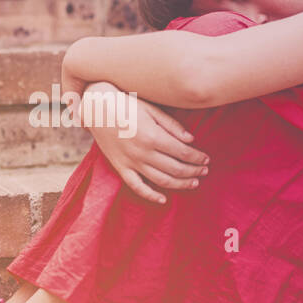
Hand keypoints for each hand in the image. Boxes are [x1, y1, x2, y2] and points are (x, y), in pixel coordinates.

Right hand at [79, 82, 209, 203]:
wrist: (96, 106)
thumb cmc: (126, 103)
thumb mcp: (151, 109)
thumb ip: (171, 125)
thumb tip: (191, 140)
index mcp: (153, 136)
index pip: (183, 152)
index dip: (197, 158)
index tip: (206, 159)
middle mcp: (143, 152)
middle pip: (175, 168)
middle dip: (193, 171)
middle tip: (204, 171)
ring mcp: (131, 162)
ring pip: (160, 180)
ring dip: (180, 184)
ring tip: (193, 183)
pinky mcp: (120, 167)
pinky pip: (136, 186)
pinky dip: (150, 195)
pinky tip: (163, 199)